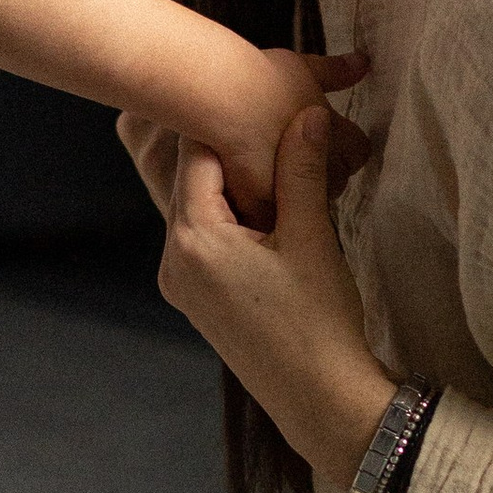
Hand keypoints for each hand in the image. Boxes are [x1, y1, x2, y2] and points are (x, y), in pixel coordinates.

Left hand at [148, 106, 396, 492]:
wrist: (320, 401)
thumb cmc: (318, 322)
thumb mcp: (312, 237)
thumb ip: (302, 169)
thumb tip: (307, 113)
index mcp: (193, 239)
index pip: (197, 154)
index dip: (226, 120)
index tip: (250, 91)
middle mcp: (173, 260)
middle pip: (194, 181)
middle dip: (231, 152)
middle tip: (266, 118)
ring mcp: (180, 285)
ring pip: (200, 211)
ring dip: (234, 187)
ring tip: (275, 162)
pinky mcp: (197, 303)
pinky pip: (206, 242)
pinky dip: (232, 221)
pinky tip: (269, 213)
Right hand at [208, 45, 371, 223]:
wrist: (223, 100)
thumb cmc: (262, 79)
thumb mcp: (302, 67)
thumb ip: (335, 72)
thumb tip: (363, 62)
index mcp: (340, 138)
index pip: (359, 151)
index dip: (343, 144)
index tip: (323, 137)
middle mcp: (326, 170)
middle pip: (335, 180)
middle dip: (320, 171)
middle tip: (290, 154)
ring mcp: (296, 191)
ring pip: (304, 202)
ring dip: (291, 192)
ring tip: (265, 171)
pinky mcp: (265, 207)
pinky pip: (270, 215)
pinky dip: (262, 204)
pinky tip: (246, 187)